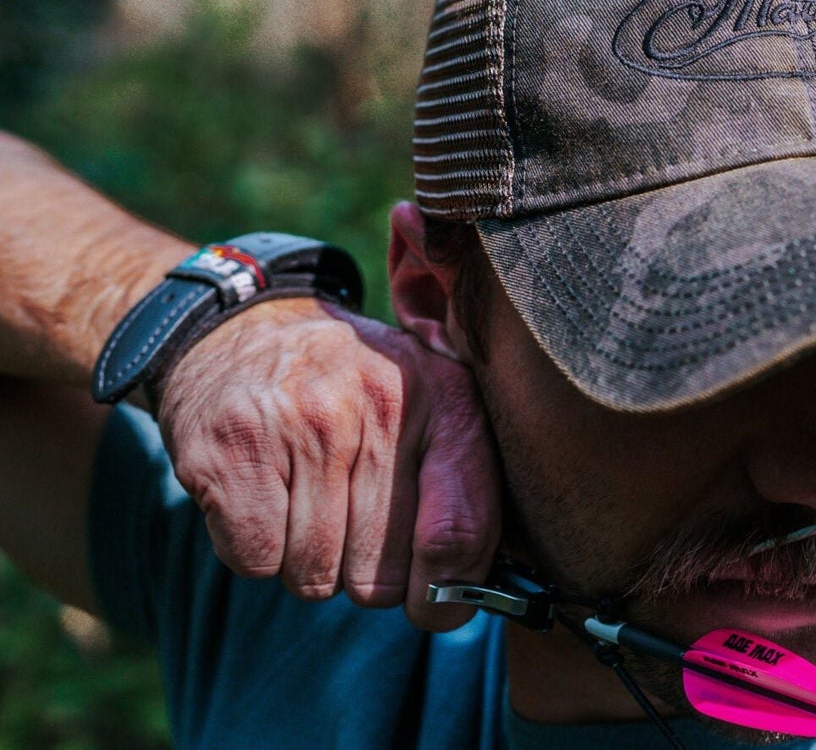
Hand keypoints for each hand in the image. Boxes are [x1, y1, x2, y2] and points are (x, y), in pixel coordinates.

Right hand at [158, 297, 497, 630]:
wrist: (248, 332)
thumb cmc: (356, 390)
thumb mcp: (429, 406)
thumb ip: (465, 488)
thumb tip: (461, 596)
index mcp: (444, 395)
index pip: (459, 530)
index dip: (446, 593)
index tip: (432, 604)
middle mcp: (379, 402)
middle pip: (379, 575)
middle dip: (365, 572)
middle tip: (351, 519)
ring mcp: (302, 421)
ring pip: (313, 575)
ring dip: (308, 560)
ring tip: (308, 497)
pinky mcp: (231, 447)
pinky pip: (256, 562)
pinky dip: (257, 549)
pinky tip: (266, 494)